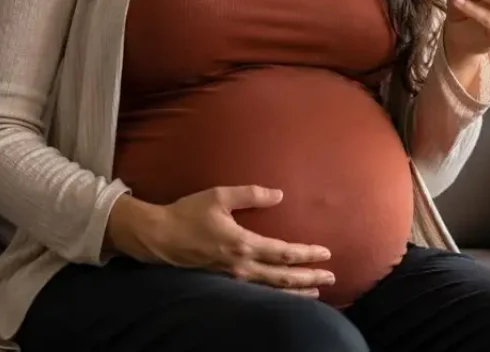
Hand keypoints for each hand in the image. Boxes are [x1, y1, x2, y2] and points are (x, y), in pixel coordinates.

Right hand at [108, 187, 333, 296]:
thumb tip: (279, 194)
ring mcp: (232, 277)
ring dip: (295, 291)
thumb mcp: (219, 196)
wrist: (158, 236)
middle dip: (309, 278)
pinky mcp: (224, 281)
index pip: (283, 252)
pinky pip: (257, 292)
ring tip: (316, 292)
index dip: (307, 254)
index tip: (326, 253)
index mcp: (243, 244)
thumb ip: (251, 194)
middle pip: (282, 277)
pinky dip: (276, 295)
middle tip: (331, 278)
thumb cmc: (188, 213)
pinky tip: (285, 295)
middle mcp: (241, 265)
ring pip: (271, 290)